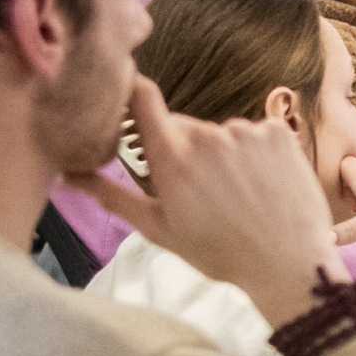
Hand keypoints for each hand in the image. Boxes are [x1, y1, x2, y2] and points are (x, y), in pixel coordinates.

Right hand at [90, 97, 340, 328]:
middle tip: (199, 191)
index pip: (142, 95)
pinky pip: (255, 134)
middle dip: (181, 148)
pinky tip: (262, 186)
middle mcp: (207, 135)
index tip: (129, 99)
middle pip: (182, 126)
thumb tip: (67, 176)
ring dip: (221, 154)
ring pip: (220, 133)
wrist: (288, 265)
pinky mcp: (278, 134)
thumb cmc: (219, 253)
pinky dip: (256, 154)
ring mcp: (245, 132)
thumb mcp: (158, 228)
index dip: (132, 90)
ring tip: (236, 195)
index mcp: (171, 157)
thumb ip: (111, 195)